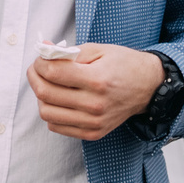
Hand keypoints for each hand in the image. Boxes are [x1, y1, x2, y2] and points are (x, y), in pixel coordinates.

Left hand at [29, 43, 165, 140]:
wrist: (148, 87)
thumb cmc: (124, 65)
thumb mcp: (99, 50)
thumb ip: (69, 52)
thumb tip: (43, 50)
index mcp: (97, 79)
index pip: (53, 73)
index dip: (40, 63)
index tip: (41, 59)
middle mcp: (95, 104)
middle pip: (46, 94)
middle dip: (35, 78)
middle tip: (38, 70)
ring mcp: (93, 121)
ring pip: (47, 113)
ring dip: (40, 97)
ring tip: (48, 85)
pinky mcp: (93, 132)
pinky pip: (57, 127)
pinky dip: (51, 113)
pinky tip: (59, 100)